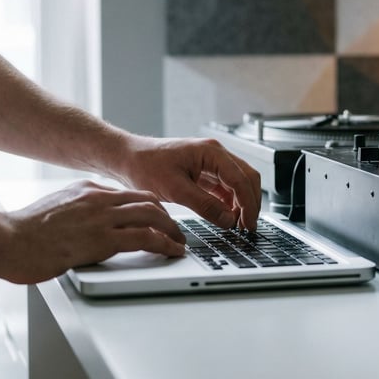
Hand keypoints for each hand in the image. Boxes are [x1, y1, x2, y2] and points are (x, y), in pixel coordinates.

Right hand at [1, 180, 185, 283]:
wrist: (5, 240)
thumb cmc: (22, 233)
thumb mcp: (54, 209)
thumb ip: (75, 210)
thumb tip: (87, 222)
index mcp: (86, 189)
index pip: (129, 193)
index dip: (150, 206)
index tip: (160, 217)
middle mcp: (98, 198)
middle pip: (148, 200)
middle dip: (167, 216)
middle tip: (176, 230)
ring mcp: (102, 217)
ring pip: (153, 215)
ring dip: (173, 230)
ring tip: (180, 243)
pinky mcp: (103, 239)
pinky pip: (146, 237)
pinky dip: (165, 244)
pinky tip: (172, 251)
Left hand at [118, 136, 261, 230]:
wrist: (128, 159)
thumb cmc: (146, 166)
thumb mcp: (175, 189)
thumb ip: (205, 205)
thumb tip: (228, 220)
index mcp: (211, 152)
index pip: (241, 179)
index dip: (248, 204)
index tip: (248, 224)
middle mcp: (216, 154)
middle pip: (247, 178)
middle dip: (251, 203)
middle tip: (248, 227)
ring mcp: (212, 162)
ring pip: (239, 183)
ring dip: (242, 203)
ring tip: (238, 225)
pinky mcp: (205, 172)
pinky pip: (226, 187)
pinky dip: (230, 202)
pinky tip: (227, 216)